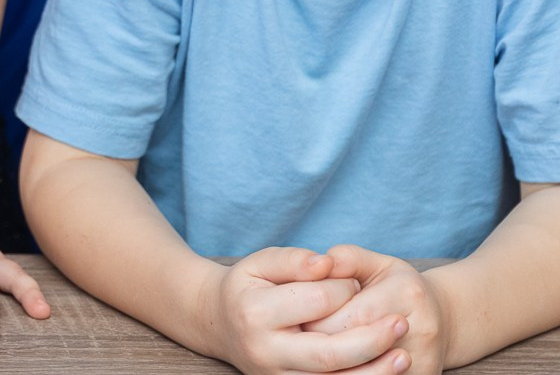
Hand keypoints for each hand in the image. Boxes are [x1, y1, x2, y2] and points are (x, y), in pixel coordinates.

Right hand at [200, 247, 408, 374]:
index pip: (317, 301)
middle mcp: (264, 351)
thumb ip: (294, 260)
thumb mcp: (260, 263)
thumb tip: (327, 263)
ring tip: (404, 355)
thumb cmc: (248, 288)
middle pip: (329, 353)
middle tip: (401, 323)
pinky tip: (383, 373)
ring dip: (375, 373)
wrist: (219, 325)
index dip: (344, 288)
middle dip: (372, 340)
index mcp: (255, 312)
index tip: (353, 281)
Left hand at [305, 245, 441, 374]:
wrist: (443, 321)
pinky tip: (335, 360)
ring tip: (316, 343)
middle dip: (320, 337)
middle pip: (355, 343)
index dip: (318, 313)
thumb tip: (322, 262)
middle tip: (300, 330)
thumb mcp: (376, 264)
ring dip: (333, 359)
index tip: (300, 310)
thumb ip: (347, 259)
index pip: (352, 312)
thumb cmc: (397, 287)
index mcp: (407, 294)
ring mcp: (423, 362)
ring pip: (363, 368)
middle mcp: (421, 330)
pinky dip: (349, 371)